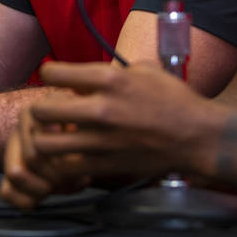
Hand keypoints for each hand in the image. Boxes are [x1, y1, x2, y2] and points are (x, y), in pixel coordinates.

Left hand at [0, 61, 224, 207]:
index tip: (54, 78)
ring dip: (45, 138)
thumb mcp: (144, 70)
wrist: (196, 136)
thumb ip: (112, 71)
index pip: (53, 73)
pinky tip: (71, 155)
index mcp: (109, 78)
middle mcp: (100, 108)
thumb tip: (89, 75)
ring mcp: (100, 140)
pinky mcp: (104, 165)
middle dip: (40, 108)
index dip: (50, 74)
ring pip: (45, 143)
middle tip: (49, 109)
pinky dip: (61, 163)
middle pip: (40, 109)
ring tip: (56, 134)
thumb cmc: (174, 100)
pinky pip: (64, 166)